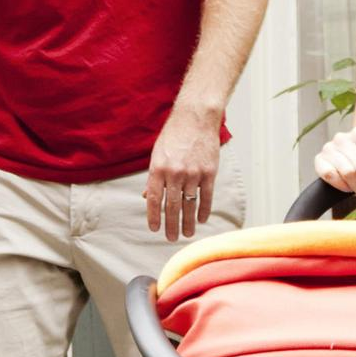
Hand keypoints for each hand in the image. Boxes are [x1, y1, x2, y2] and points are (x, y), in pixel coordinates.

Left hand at [144, 109, 223, 240]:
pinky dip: (204, 209)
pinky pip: (206, 196)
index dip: (153, 216)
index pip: (153, 199)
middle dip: (171, 225)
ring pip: (189, 204)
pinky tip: (202, 219)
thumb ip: (153, 177)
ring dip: (188, 222)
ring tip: (187, 234)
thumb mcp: (157, 154)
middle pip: (172, 206)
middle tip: (171, 238)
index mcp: (158, 169)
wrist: (196, 118)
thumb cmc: (174, 135)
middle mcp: (175, 173)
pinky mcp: (209, 172)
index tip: (154, 228)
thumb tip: (146, 197)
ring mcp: (193, 173)